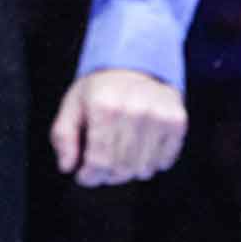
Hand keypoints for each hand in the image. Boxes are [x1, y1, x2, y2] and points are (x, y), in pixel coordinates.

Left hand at [50, 68, 185, 187]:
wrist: (136, 65)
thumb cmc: (101, 90)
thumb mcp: (72, 106)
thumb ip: (63, 137)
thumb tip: (67, 166)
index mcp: (104, 106)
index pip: (98, 161)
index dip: (89, 176)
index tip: (84, 175)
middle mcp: (134, 110)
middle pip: (121, 168)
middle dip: (107, 175)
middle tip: (102, 166)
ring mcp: (159, 115)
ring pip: (143, 170)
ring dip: (129, 171)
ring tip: (121, 155)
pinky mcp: (177, 121)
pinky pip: (164, 162)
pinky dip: (151, 163)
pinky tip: (141, 149)